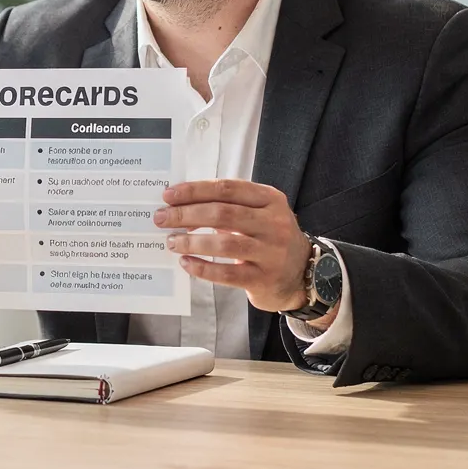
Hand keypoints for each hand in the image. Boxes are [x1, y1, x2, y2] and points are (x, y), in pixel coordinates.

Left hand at [153, 179, 319, 318]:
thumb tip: (182, 204)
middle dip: (186, 214)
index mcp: (270, 200)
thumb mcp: (260, 213)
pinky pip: (227, 274)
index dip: (195, 190)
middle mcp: (274, 223)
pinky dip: (202, 268)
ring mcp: (271, 253)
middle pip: (222, 213)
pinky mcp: (264, 279)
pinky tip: (186, 263)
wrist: (305, 273)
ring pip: (224, 244)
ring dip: (192, 241)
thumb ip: (229, 205)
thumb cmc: (270, 238)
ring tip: (172, 242)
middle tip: (162, 218)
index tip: (169, 195)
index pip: (227, 188)